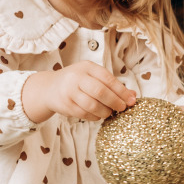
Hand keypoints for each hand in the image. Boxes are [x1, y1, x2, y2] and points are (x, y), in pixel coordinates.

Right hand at [22, 64, 136, 122]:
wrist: (50, 88)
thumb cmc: (76, 81)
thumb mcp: (92, 76)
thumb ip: (111, 84)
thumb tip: (132, 95)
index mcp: (87, 67)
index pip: (107, 78)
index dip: (121, 91)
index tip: (131, 100)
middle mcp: (76, 77)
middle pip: (100, 91)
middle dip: (115, 102)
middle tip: (122, 108)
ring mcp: (69, 91)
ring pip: (92, 105)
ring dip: (105, 111)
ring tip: (109, 112)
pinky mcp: (65, 105)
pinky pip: (84, 114)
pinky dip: (94, 117)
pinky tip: (98, 115)